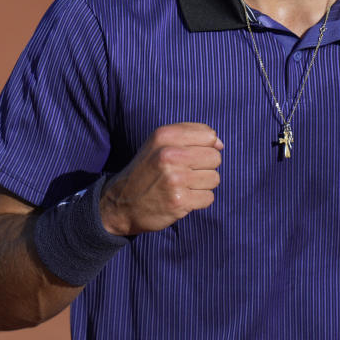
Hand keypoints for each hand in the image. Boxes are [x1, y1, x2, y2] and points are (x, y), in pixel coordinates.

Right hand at [99, 122, 223, 235]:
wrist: (120, 203)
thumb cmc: (146, 170)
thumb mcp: (159, 144)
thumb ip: (190, 136)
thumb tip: (220, 144)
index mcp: (165, 136)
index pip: (209, 135)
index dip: (206, 146)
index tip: (192, 155)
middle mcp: (169, 155)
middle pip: (215, 157)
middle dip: (206, 166)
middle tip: (187, 173)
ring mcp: (174, 179)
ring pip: (215, 178)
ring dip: (203, 185)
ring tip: (184, 186)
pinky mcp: (179, 201)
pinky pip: (209, 197)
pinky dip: (199, 200)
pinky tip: (183, 198)